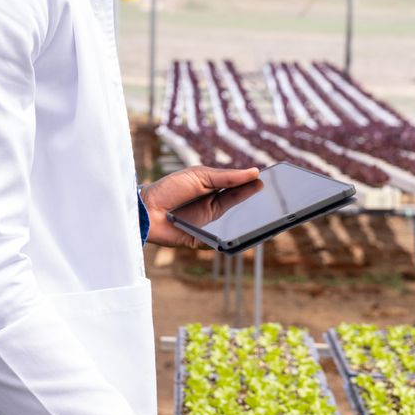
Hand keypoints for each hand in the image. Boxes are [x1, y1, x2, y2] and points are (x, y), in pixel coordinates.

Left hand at [140, 165, 259, 246]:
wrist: (146, 209)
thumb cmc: (170, 188)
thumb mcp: (200, 176)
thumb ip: (226, 176)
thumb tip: (254, 172)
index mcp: (214, 190)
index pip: (238, 188)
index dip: (252, 186)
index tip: (268, 182)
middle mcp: (214, 208)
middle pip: (239, 206)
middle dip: (253, 203)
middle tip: (269, 199)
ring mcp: (209, 225)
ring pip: (234, 225)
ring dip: (245, 223)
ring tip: (259, 217)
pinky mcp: (203, 240)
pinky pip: (220, 242)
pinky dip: (230, 240)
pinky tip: (241, 235)